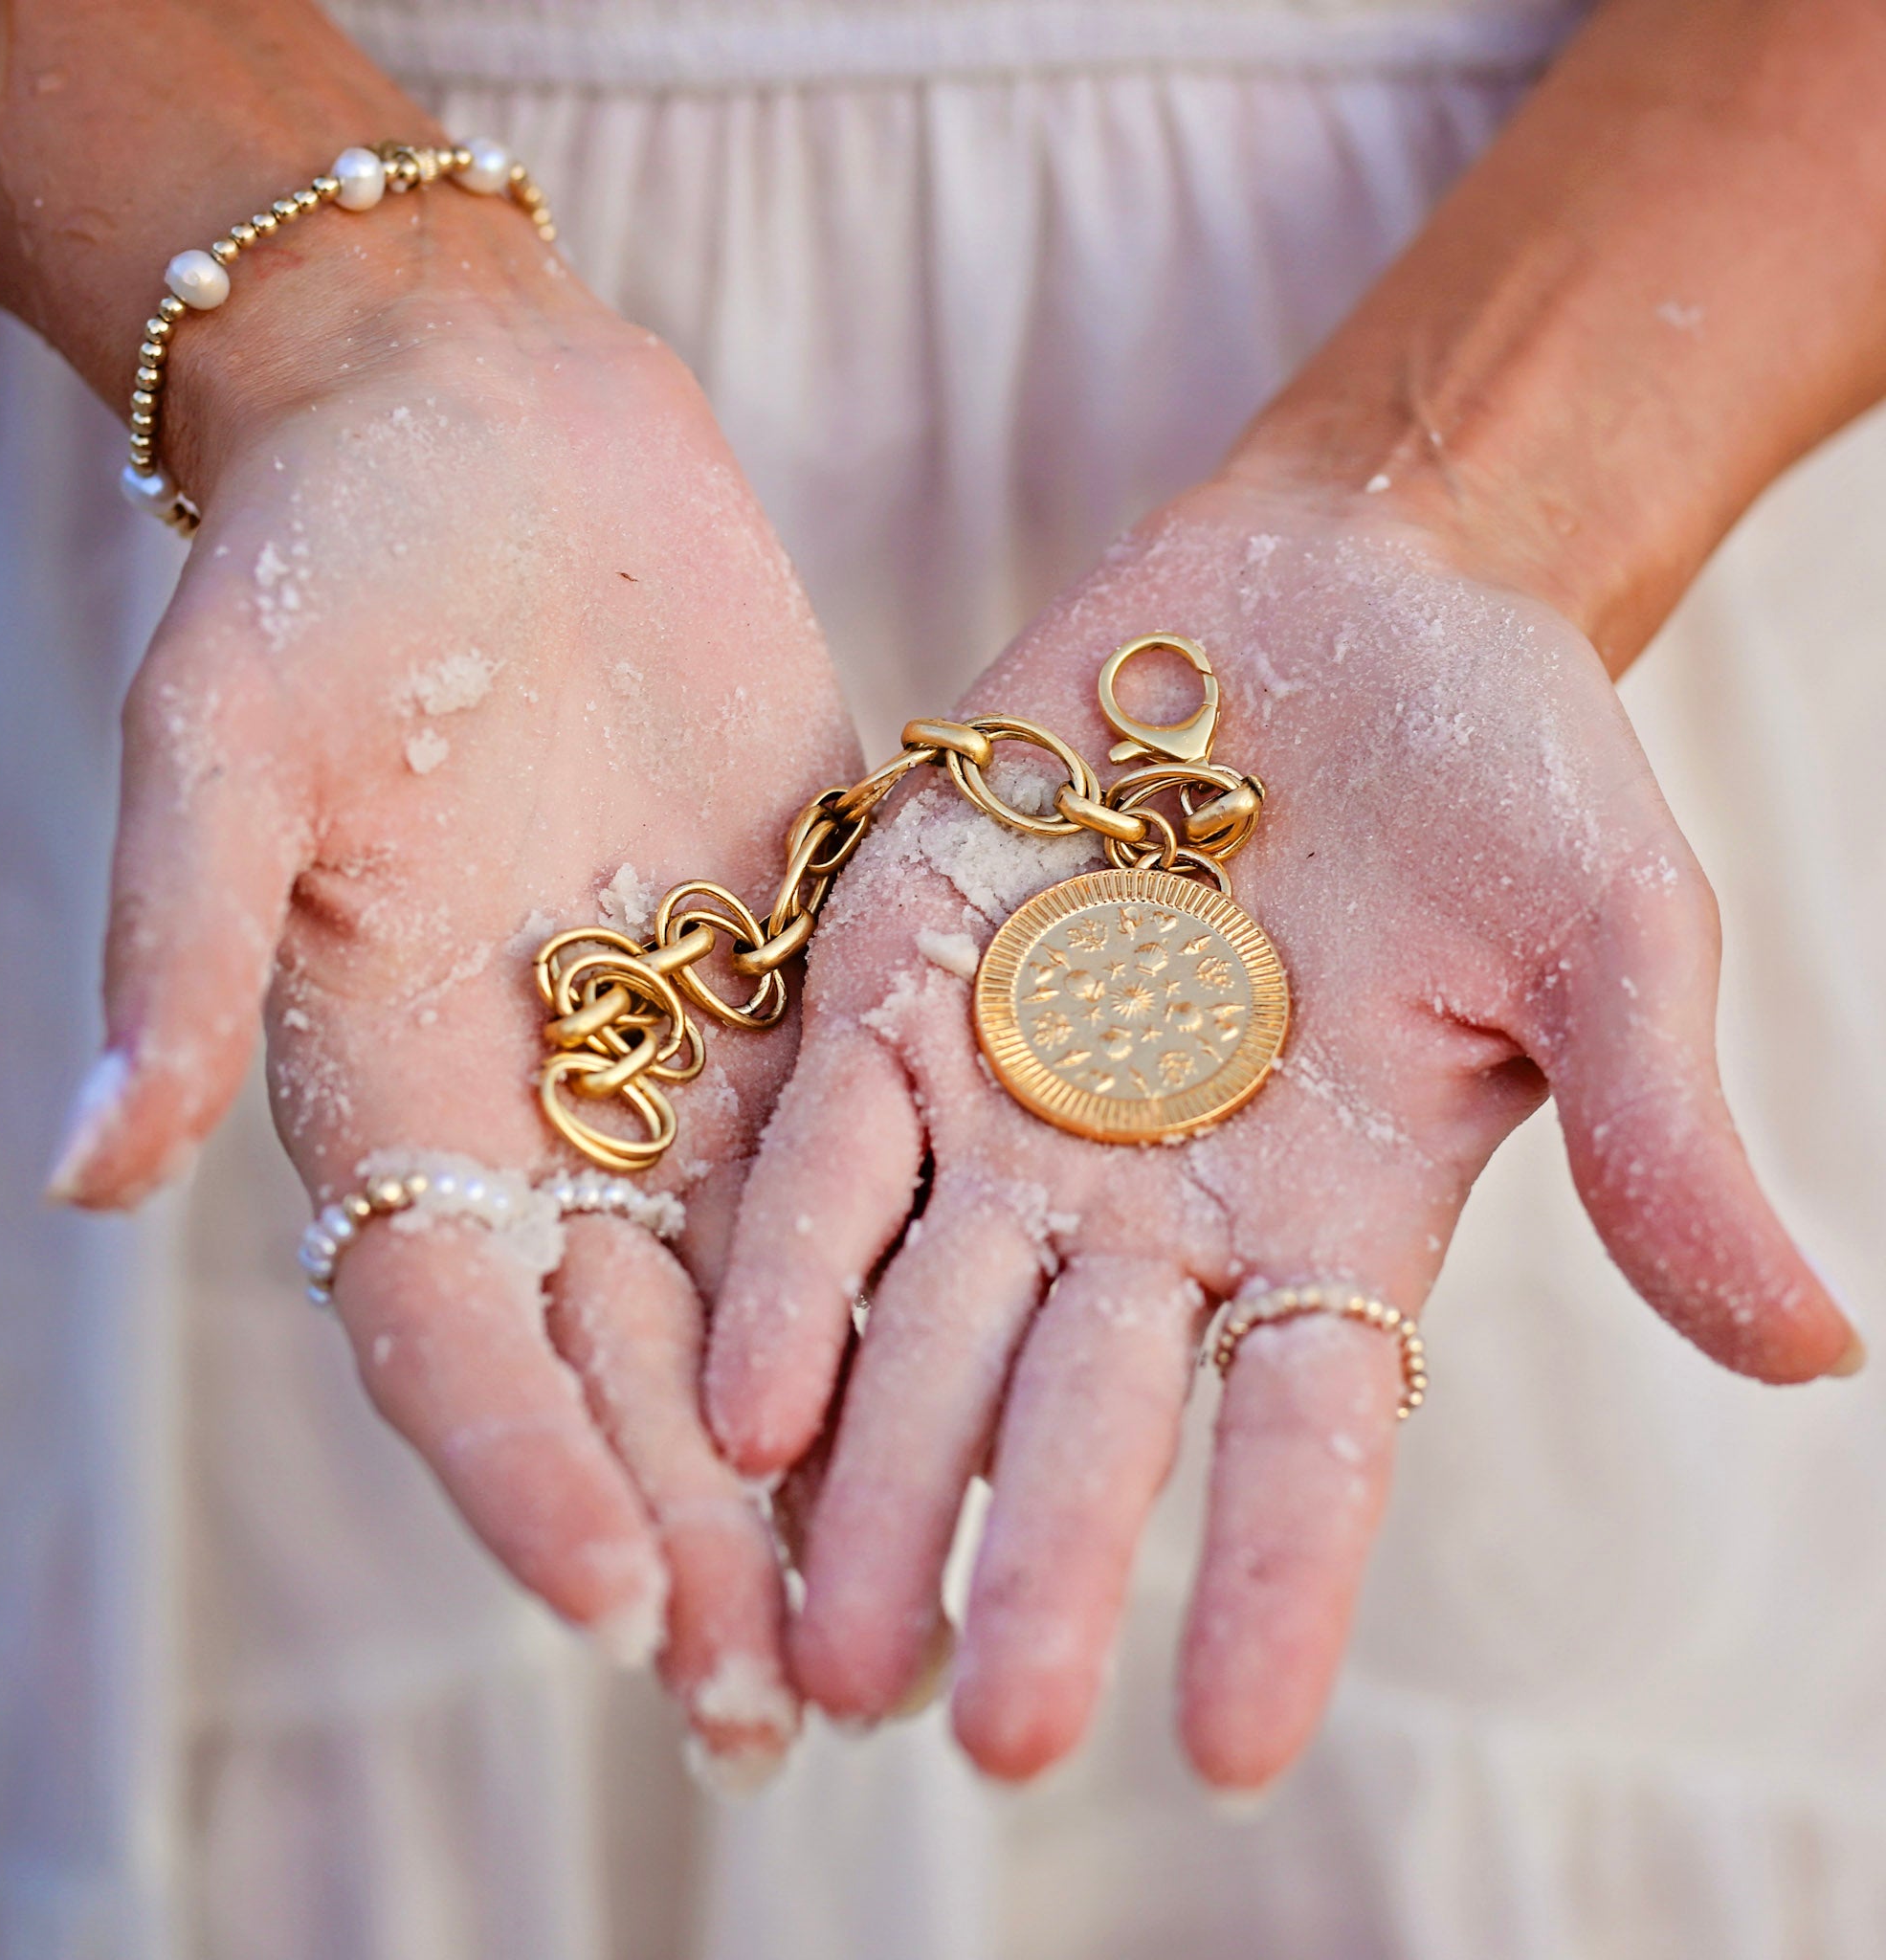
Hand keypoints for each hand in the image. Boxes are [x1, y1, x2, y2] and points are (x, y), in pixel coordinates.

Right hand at [47, 196, 860, 1776]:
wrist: (481, 430)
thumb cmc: (329, 563)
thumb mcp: (226, 731)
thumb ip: (181, 937)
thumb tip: (88, 1166)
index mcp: (387, 1077)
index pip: (449, 1329)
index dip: (523, 1473)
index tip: (623, 1610)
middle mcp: (538, 1096)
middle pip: (619, 1358)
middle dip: (697, 1534)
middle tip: (789, 1709)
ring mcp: (676, 1042)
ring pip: (756, 1290)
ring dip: (822, 1454)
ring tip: (911, 1609)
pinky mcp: (794, 969)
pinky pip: (861, 1145)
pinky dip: (915, 1269)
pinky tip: (993, 1372)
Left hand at [706, 478, 1858, 1785]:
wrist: (1342, 597)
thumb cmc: (1504, 764)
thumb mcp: (1607, 936)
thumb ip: (1659, 1130)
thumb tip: (1810, 1347)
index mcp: (1326, 1220)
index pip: (1303, 1440)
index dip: (1273, 1587)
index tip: (1230, 1746)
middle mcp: (1150, 1203)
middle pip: (1085, 1417)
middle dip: (1040, 1566)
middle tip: (985, 1736)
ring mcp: (1011, 1109)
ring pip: (933, 1325)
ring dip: (879, 1476)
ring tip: (827, 1641)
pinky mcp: (899, 991)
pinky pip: (830, 1159)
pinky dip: (794, 1272)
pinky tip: (746, 1401)